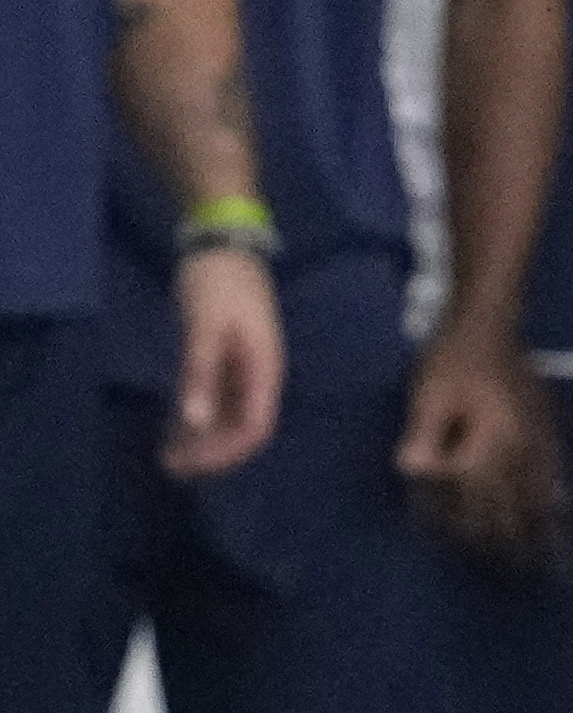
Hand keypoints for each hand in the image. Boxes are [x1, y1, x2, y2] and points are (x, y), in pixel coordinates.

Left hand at [166, 245, 283, 478]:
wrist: (223, 246)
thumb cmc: (219, 285)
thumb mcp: (206, 327)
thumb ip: (202, 372)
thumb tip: (198, 422)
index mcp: (264, 367)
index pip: (255, 426)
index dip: (227, 452)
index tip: (191, 465)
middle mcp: (259, 374)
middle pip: (244, 428)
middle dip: (211, 452)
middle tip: (171, 466)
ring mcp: (244, 367)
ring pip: (230, 417)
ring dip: (203, 441)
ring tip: (168, 456)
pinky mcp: (227, 359)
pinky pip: (218, 401)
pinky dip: (198, 419)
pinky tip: (174, 430)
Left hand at [397, 323, 563, 577]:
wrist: (488, 320)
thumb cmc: (450, 358)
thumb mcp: (426, 396)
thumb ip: (422, 437)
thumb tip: (414, 473)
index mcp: (488, 444)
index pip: (477, 501)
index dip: (471, 534)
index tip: (473, 565)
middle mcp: (517, 447)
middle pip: (514, 505)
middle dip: (514, 545)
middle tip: (520, 580)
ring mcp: (535, 436)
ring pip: (539, 491)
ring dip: (540, 525)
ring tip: (550, 558)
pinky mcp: (541, 423)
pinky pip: (553, 466)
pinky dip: (555, 491)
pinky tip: (561, 504)